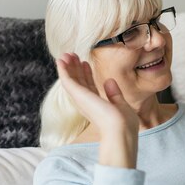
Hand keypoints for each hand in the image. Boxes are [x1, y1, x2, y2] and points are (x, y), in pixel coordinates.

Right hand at [56, 52, 138, 167]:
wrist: (120, 129)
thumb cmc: (124, 124)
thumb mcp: (121, 105)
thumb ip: (114, 94)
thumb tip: (109, 81)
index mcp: (97, 106)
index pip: (89, 87)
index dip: (87, 74)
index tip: (85, 63)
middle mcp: (87, 103)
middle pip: (79, 82)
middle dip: (75, 68)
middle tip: (72, 55)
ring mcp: (82, 99)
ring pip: (72, 80)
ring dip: (68, 67)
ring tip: (66, 54)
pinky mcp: (78, 95)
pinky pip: (68, 81)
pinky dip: (63, 70)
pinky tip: (61, 61)